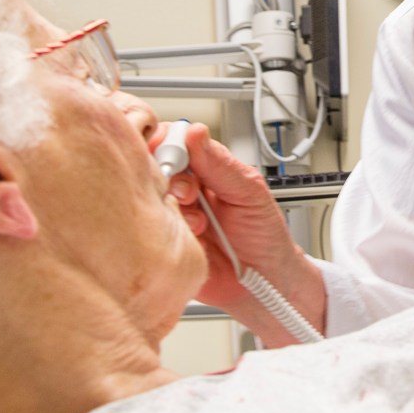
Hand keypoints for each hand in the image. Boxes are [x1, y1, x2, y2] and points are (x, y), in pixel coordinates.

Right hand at [157, 122, 325, 342]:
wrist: (264, 279)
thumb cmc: (263, 234)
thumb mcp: (249, 191)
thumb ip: (220, 163)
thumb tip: (195, 132)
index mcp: (205, 168)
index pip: (173, 140)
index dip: (169, 144)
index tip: (177, 156)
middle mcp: (184, 188)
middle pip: (152, 165)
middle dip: (170, 177)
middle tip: (190, 193)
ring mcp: (172, 214)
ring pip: (149, 196)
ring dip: (175, 208)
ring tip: (201, 223)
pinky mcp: (164, 240)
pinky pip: (150, 228)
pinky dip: (170, 231)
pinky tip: (194, 238)